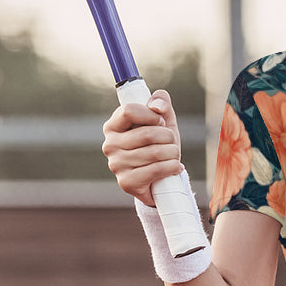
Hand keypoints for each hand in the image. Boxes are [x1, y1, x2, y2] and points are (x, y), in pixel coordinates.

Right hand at [102, 89, 182, 206]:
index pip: (129, 111)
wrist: (161, 178)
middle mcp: (110, 145)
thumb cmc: (160, 145)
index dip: (151, 115)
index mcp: (113, 126)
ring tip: (173, 155)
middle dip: (168, 137)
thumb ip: (161, 102)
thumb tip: (157, 106)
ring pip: (155, 152)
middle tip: (171, 142)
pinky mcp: (126, 182)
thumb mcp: (162, 121)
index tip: (160, 122)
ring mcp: (116, 165)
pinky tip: (175, 167)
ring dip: (173, 153)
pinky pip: (156, 169)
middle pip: (147, 134)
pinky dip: (173, 166)